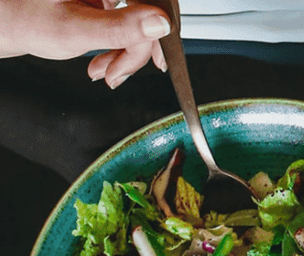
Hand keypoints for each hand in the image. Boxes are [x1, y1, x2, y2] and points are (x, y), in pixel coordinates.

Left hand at [0, 0, 169, 87]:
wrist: (5, 23)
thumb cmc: (23, 19)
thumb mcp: (73, 29)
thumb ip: (119, 28)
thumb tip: (160, 25)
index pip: (153, 2)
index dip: (161, 29)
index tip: (159, 57)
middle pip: (150, 12)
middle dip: (139, 48)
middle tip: (121, 71)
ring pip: (143, 22)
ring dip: (129, 54)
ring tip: (106, 72)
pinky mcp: (107, 0)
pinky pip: (131, 25)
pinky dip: (121, 49)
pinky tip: (105, 62)